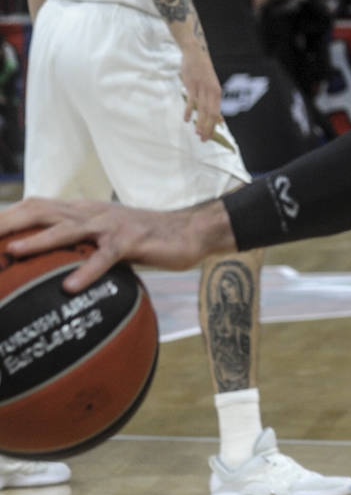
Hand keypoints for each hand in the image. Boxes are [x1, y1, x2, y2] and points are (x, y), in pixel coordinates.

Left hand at [0, 197, 227, 291]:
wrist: (189, 231)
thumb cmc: (145, 239)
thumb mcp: (105, 238)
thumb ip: (79, 244)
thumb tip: (48, 268)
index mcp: (81, 210)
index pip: (34, 207)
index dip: (6, 218)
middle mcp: (91, 213)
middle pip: (40, 210)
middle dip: (9, 223)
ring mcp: (111, 225)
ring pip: (68, 228)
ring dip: (39, 240)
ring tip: (13, 251)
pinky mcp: (132, 242)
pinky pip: (106, 256)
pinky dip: (87, 270)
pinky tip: (71, 286)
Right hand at [179, 42, 222, 141]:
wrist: (196, 54)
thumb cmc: (203, 72)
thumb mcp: (212, 88)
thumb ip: (214, 104)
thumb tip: (220, 120)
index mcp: (217, 93)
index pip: (216, 114)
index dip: (213, 126)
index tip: (209, 137)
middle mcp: (212, 92)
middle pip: (210, 114)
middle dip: (207, 128)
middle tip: (203, 139)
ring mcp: (202, 88)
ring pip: (202, 109)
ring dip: (200, 122)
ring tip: (197, 133)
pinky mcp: (192, 85)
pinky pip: (191, 100)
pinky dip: (188, 111)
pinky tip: (186, 120)